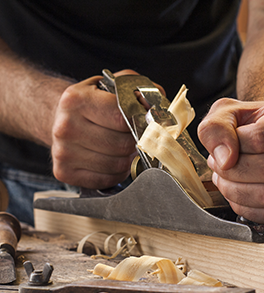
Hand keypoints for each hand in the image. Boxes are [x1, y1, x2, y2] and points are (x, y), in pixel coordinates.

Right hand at [52, 69, 164, 189]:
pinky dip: (116, 173)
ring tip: (123, 149)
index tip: (144, 123)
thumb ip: (138, 91)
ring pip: (116, 165)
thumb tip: (157, 108)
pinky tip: (112, 160)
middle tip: (135, 137)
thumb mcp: (111, 86)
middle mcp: (65, 127)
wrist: (57, 118)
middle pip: (121, 145)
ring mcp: (63, 153)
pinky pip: (106, 179)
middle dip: (134, 143)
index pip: (122, 117)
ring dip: (127, 159)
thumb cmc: (90, 103)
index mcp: (76, 100)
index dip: (139, 122)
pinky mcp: (64, 172)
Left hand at [198, 98, 263, 222]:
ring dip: (231, 188)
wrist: (259, 135)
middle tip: (218, 163)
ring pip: (261, 194)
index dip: (235, 144)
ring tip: (224, 176)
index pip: (258, 139)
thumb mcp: (228, 113)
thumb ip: (216, 127)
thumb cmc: (245, 124)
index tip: (225, 146)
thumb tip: (223, 158)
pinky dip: (240, 203)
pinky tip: (236, 188)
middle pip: (261, 170)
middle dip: (228, 169)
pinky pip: (260, 212)